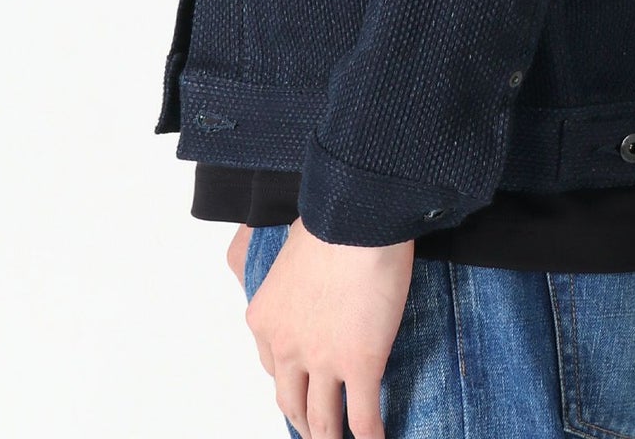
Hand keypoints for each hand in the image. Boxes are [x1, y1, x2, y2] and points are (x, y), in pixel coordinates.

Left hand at [236, 215, 413, 438]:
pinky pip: (363, 417)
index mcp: (264, 319)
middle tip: (316, 433)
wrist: (356, 217)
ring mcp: (323, 360)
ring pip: (324, 420)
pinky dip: (370, 437)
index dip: (291, 383)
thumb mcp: (289, 246)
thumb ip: (290, 273)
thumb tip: (298, 270)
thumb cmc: (328, 219)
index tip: (302, 391)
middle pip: (292, 403)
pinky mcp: (360, 364)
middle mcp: (287, 347)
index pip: (272, 368)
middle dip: (304, 424)